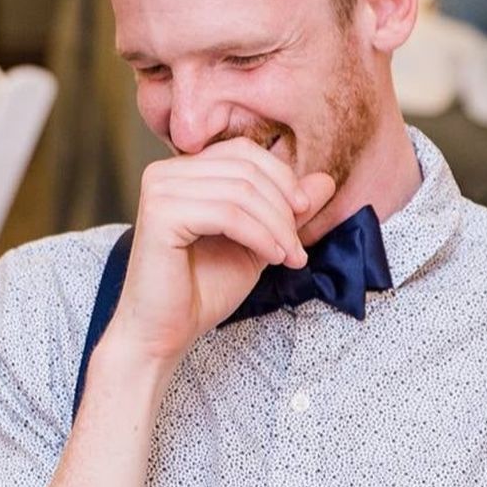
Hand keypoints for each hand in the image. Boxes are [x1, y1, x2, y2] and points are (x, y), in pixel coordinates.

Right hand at [109, 138, 335, 366]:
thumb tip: (326, 179)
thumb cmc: (203, 291)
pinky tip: (272, 258)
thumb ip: (286, 210)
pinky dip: (260, 236)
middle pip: (246, 168)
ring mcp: (159, 190)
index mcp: (183, 171)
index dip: (282, 178)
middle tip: (299, 246)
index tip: (305, 212)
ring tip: (290, 257)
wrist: (164, 334)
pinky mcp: (161, 213)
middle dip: (283, 207)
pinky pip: (228, 214)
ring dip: (277, 226)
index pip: (244, 152)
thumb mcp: (258, 242)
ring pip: (241, 191)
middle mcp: (165, 172)